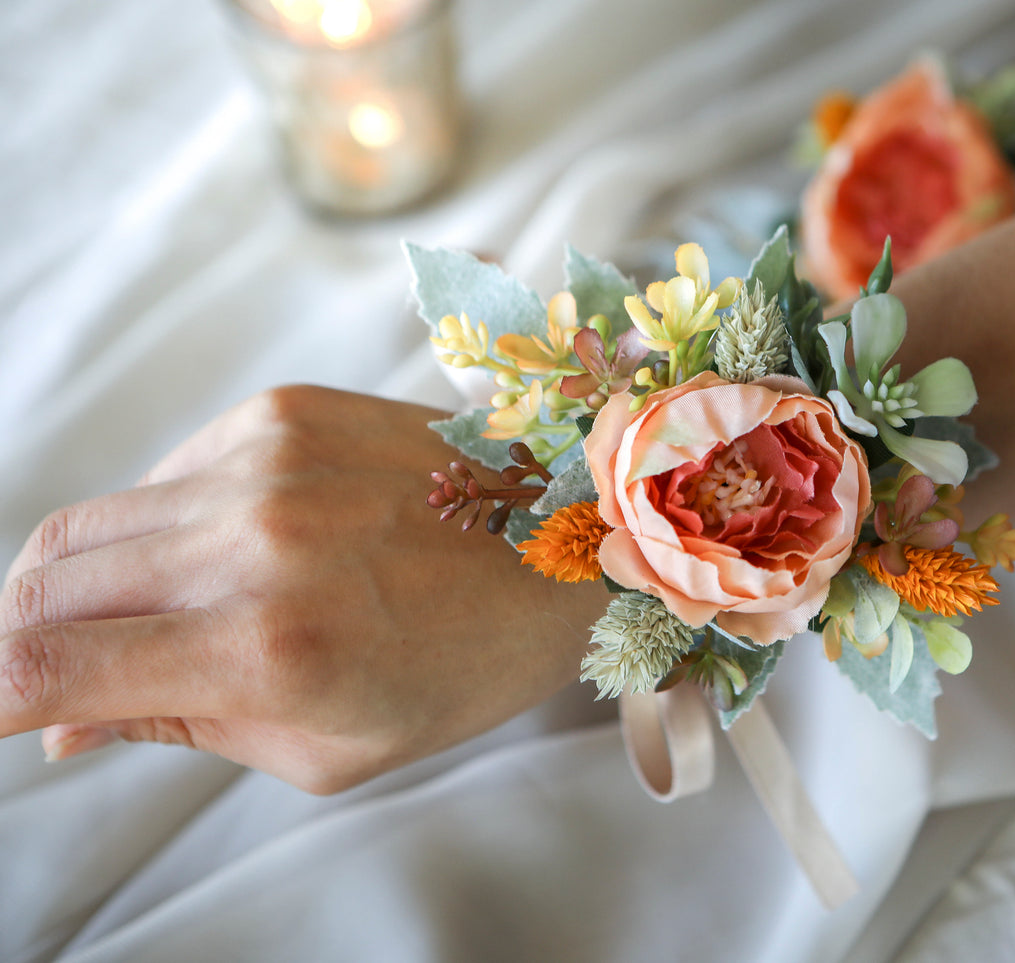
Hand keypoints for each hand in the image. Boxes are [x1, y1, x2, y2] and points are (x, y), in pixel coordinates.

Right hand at [0, 386, 605, 792]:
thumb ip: (184, 728)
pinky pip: (170, 473)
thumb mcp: (333, 746)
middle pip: (43, 580)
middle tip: (73, 667)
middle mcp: (254, 538)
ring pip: (94, 520)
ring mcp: (266, 458)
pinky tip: (243, 549)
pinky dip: (172, 523)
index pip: (50, 664)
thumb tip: (64, 720)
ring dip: (97, 580)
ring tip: (175, 612)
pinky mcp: (283, 410)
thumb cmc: (468, 664)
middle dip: (31, 637)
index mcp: (269, 646)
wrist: (572, 539)